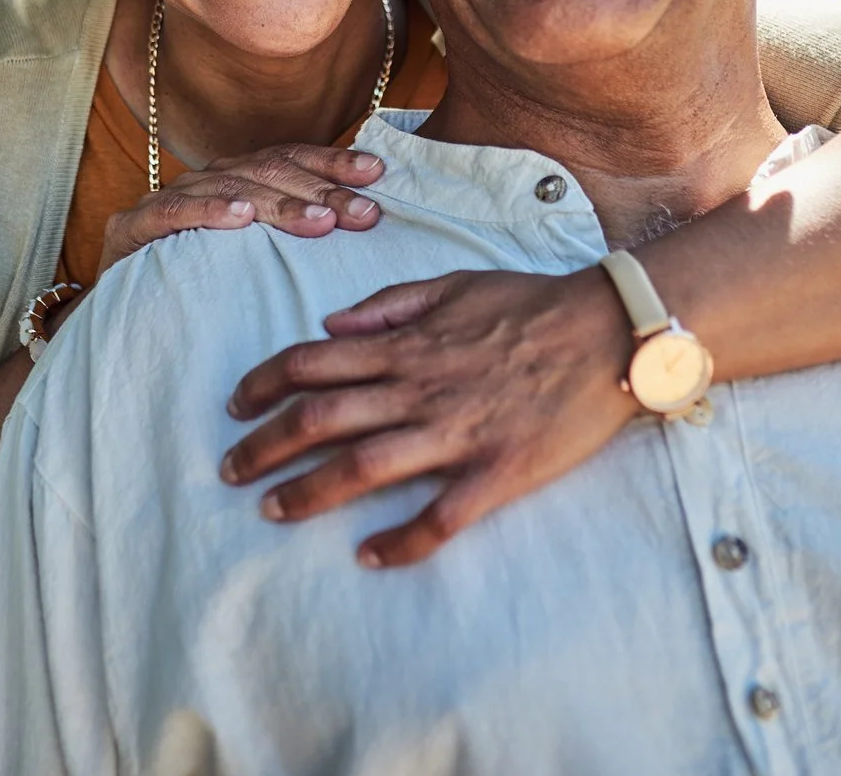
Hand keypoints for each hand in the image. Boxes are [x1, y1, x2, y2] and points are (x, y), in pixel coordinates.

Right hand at [96, 144, 386, 275]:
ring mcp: (164, 201)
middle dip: (320, 190)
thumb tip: (364, 217)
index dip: (331, 163)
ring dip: (278, 203)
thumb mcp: (257, 260)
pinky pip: (172, 214)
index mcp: (233, 180)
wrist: (124, 324)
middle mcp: (202, 181)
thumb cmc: (202, 292)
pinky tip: (240, 217)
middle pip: (267, 172)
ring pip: (229, 189)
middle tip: (363, 212)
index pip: (288, 158)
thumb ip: (295, 235)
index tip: (376, 174)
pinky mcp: (129, 229)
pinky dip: (207, 212)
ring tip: (319, 221)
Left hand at [220, 267, 641, 566]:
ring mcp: (456, 432)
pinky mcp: (497, 471)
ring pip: (363, 466)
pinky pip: (439, 516)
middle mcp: (419, 388)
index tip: (235, 406)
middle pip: (320, 418)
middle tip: (230, 472)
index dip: (263, 384)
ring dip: (309, 492)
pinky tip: (369, 556)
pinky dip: (400, 541)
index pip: (312, 362)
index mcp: (406, 344)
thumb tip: (331, 327)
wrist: (610, 331)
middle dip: (265, 446)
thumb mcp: (453, 284)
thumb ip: (388, 307)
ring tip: (272, 511)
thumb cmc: (531, 303)